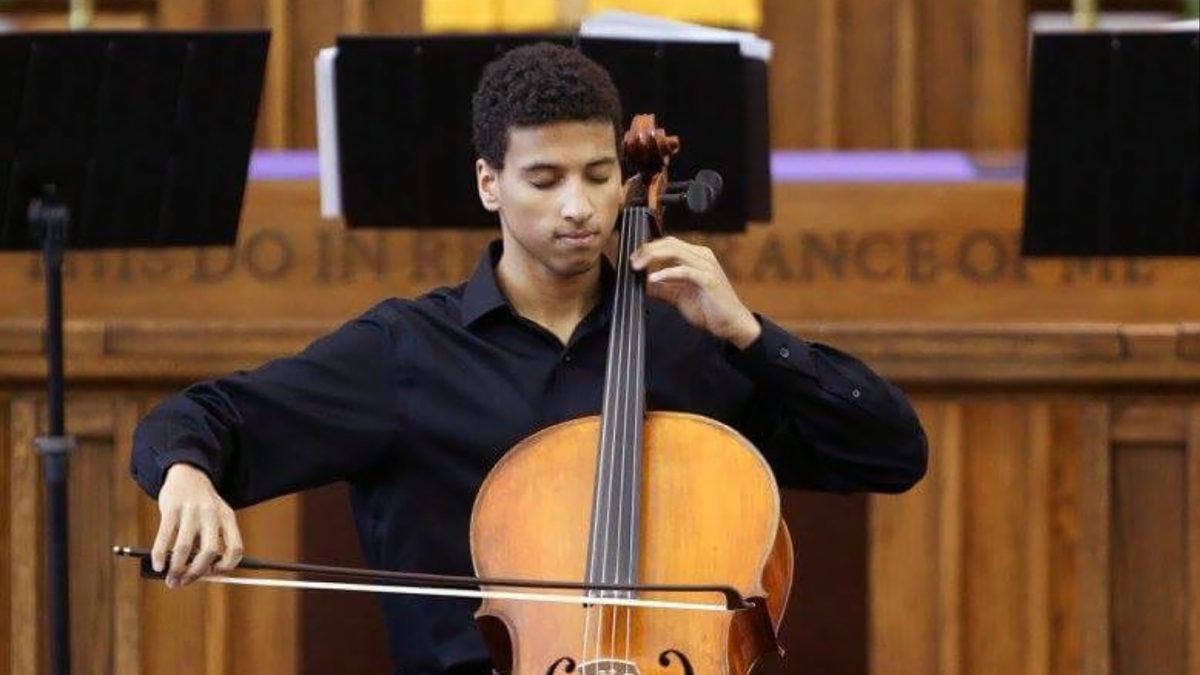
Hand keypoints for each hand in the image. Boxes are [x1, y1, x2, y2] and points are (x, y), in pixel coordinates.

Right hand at [152, 463, 243, 587]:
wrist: (188, 473)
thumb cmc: (203, 504)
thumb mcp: (216, 517)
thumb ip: (212, 542)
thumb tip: (199, 575)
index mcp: (227, 518)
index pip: (236, 548)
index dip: (227, 566)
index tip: (214, 573)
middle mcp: (212, 514)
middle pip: (209, 551)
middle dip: (197, 572)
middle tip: (185, 581)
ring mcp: (191, 511)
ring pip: (184, 548)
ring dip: (176, 568)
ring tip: (171, 578)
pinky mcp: (171, 508)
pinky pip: (164, 537)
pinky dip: (160, 555)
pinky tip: (158, 565)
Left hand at [630, 236, 760, 348]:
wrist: (731, 324)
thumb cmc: (709, 309)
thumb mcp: (679, 296)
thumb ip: (662, 288)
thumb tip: (643, 284)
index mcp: (696, 256)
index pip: (668, 243)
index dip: (648, 248)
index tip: (633, 259)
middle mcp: (702, 256)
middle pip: (669, 243)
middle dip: (647, 250)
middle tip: (632, 262)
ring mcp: (706, 266)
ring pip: (676, 252)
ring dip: (653, 257)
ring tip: (638, 266)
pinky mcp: (709, 280)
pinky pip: (685, 271)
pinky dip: (667, 273)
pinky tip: (653, 278)